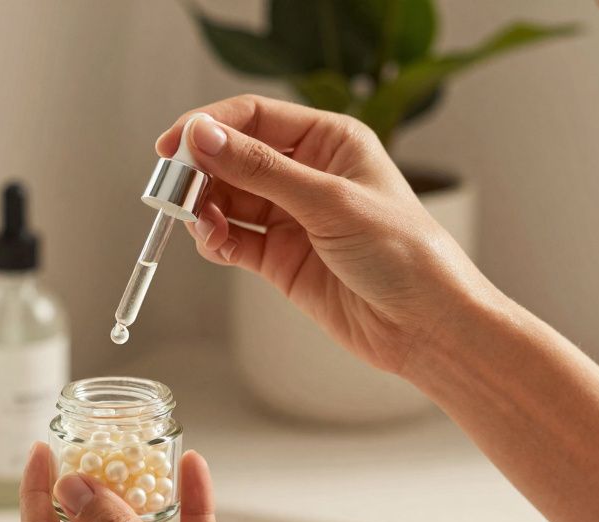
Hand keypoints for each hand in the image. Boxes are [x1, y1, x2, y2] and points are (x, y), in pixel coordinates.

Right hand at [156, 95, 491, 373]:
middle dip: (201, 172)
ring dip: (204, 209)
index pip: (254, 117)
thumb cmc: (404, 255)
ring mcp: (291, 217)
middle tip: (173, 191)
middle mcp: (307, 174)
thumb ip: (261, 170)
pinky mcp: (279, 258)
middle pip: (232, 158)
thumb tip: (204, 137)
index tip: (172, 145)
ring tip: (200, 223)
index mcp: (330, 141)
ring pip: (226, 201)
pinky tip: (214, 243)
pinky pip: (232, 240)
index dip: (208, 127)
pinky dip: (214, 240)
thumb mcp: (330, 202)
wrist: (425, 327)